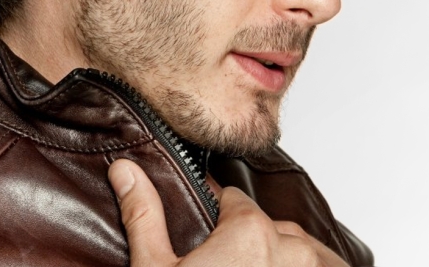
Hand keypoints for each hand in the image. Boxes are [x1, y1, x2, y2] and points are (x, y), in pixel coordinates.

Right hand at [108, 158, 348, 266]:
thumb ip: (145, 215)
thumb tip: (126, 170)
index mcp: (249, 232)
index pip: (234, 202)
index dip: (215, 219)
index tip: (206, 241)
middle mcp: (291, 249)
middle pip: (269, 226)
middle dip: (249, 244)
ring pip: (303, 249)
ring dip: (284, 259)